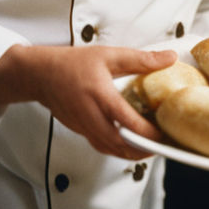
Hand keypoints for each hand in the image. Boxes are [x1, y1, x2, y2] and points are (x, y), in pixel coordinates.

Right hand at [0, 44, 177, 158]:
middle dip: (144, 150)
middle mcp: (92, 117)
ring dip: (132, 153)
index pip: (129, 124)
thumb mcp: (109, 55)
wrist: (40, 75)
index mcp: (101, 98)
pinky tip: (130, 143)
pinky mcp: (80, 131)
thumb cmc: (72, 64)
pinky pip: (102, 146)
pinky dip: (118, 149)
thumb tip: (169, 58)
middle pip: (121, 145)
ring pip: (111, 150)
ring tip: (152, 147)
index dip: (150, 133)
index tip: (166, 133)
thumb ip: (141, 59)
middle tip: (164, 145)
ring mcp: (84, 127)